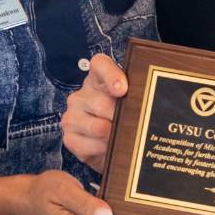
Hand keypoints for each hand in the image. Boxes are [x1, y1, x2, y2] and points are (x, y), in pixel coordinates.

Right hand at [61, 54, 126, 171]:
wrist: (110, 148)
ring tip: (121, 138)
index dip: (111, 75)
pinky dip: (103, 150)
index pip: (100, 65)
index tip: (123, 89)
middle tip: (132, 125)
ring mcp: (71, 116)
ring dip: (113, 136)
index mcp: (98, 80)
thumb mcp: (131, 103)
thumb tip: (145, 103)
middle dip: (121, 118)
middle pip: (101, 103)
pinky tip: (108, 148)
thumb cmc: (123, 120)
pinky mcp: (69, 138)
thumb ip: (137, 95)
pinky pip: (88, 145)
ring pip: (97, 127)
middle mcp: (80, 95)